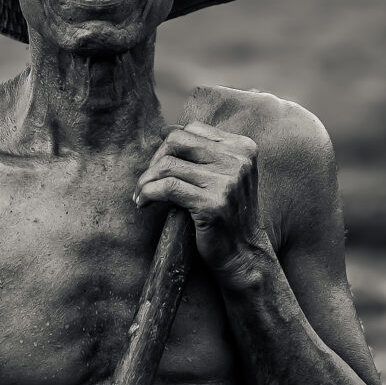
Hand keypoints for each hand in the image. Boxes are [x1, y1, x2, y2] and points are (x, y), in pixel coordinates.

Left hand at [135, 122, 264, 275]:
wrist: (245, 255)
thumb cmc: (229, 217)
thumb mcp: (227, 177)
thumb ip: (206, 154)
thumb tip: (167, 131)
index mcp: (243, 148)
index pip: (193, 129)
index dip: (169, 145)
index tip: (159, 166)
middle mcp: (238, 160)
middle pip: (177, 141)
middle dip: (155, 160)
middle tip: (147, 181)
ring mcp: (227, 182)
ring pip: (168, 165)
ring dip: (146, 180)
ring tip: (140, 194)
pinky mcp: (212, 204)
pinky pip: (167, 188)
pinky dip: (148, 193)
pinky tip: (143, 203)